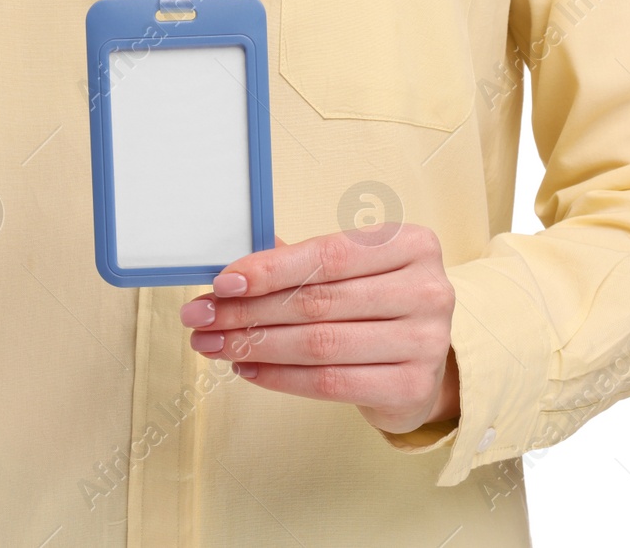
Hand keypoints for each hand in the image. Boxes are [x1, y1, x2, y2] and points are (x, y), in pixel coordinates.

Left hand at [180, 225, 459, 434]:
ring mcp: (425, 341)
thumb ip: (300, 263)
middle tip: (202, 317)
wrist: (424, 362)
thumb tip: (231, 271)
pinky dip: (279, 377)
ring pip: (319, 344)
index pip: (328, 255)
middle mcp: (426, 289)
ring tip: (214, 344)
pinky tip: (247, 368)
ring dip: (256, 345)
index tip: (222, 282)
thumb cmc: (377, 304)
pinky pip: (329, 383)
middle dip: (248, 310)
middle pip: (318, 302)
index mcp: (411, 244)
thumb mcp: (352, 270)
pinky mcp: (412, 386)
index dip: (269, 269)